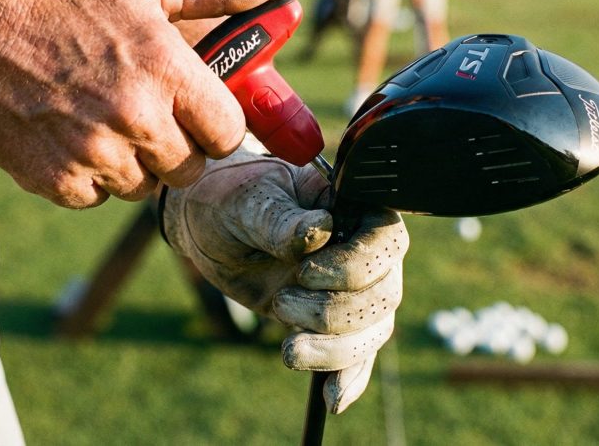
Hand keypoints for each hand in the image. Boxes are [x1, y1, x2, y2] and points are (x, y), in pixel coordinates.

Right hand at [0, 0, 293, 207]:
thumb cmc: (64, 1)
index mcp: (167, 70)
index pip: (228, 133)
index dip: (216, 126)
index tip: (198, 115)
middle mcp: (136, 117)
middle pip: (190, 169)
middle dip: (177, 148)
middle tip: (146, 115)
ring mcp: (94, 153)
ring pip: (144, 188)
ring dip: (133, 165)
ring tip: (105, 122)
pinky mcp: (56, 180)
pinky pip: (98, 199)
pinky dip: (90, 179)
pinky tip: (73, 138)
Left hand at [161, 139, 408, 412]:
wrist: (211, 225)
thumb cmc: (233, 199)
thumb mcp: (249, 203)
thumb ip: (281, 220)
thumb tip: (319, 231)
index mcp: (354, 207)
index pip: (387, 241)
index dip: (354, 266)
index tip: (304, 273)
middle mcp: (365, 249)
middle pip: (384, 294)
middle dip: (334, 312)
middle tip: (282, 303)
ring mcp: (353, 289)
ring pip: (373, 330)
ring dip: (335, 350)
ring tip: (288, 351)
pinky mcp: (333, 322)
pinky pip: (356, 354)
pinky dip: (348, 378)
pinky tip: (332, 400)